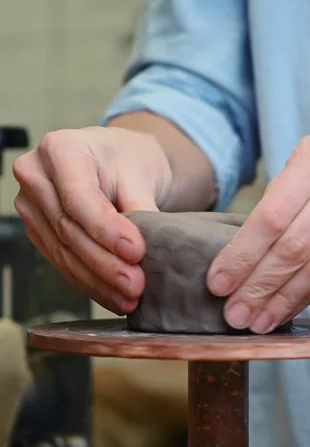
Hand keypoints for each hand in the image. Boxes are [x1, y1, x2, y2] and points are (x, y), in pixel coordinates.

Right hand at [13, 126, 172, 313]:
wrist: (116, 162)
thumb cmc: (128, 159)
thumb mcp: (142, 174)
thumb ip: (141, 209)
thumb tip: (141, 253)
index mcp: (60, 149)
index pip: (78, 197)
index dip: (106, 230)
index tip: (136, 252)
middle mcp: (36, 175)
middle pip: (68, 229)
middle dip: (105, 263)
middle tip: (136, 284)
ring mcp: (31, 206)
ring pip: (64, 252)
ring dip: (98, 281)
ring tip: (129, 298)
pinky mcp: (38, 232)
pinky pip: (62, 263)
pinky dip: (90, 283)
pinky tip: (113, 297)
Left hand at [207, 121, 309, 332]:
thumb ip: (280, 197)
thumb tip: (239, 256)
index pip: (272, 216)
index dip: (243, 255)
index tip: (218, 284)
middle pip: (295, 246)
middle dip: (259, 286)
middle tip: (235, 314)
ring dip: (284, 300)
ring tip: (257, 321)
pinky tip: (288, 309)